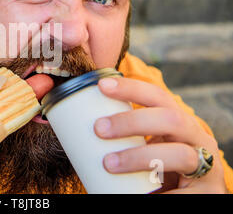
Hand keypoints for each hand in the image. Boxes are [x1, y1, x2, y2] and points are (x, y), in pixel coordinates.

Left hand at [93, 77, 227, 193]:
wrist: (188, 197)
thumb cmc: (159, 170)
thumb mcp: (146, 147)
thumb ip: (125, 137)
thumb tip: (76, 128)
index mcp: (179, 123)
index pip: (158, 97)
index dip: (132, 88)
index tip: (102, 86)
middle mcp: (197, 138)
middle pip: (170, 119)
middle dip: (132, 121)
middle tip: (99, 129)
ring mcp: (207, 166)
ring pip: (179, 154)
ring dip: (139, 157)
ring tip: (108, 164)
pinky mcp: (208, 193)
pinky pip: (183, 192)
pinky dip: (161, 192)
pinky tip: (139, 194)